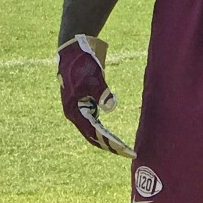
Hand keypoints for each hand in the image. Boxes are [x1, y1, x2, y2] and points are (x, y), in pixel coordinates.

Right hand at [57, 34, 134, 157]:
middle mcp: (75, 114)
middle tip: (129, 154)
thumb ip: (100, 92)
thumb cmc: (81, 63)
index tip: (126, 151)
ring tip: (123, 148)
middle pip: (94, 137)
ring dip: (107, 140)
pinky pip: (95, 121)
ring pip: (94, 130)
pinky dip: (104, 130)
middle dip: (111, 146)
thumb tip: (110, 106)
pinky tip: (113, 135)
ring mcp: (80, 108)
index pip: (94, 134)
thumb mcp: (92, 77)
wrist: (73, 49)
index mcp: (74, 111)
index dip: (110, 144)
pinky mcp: (85, 102)